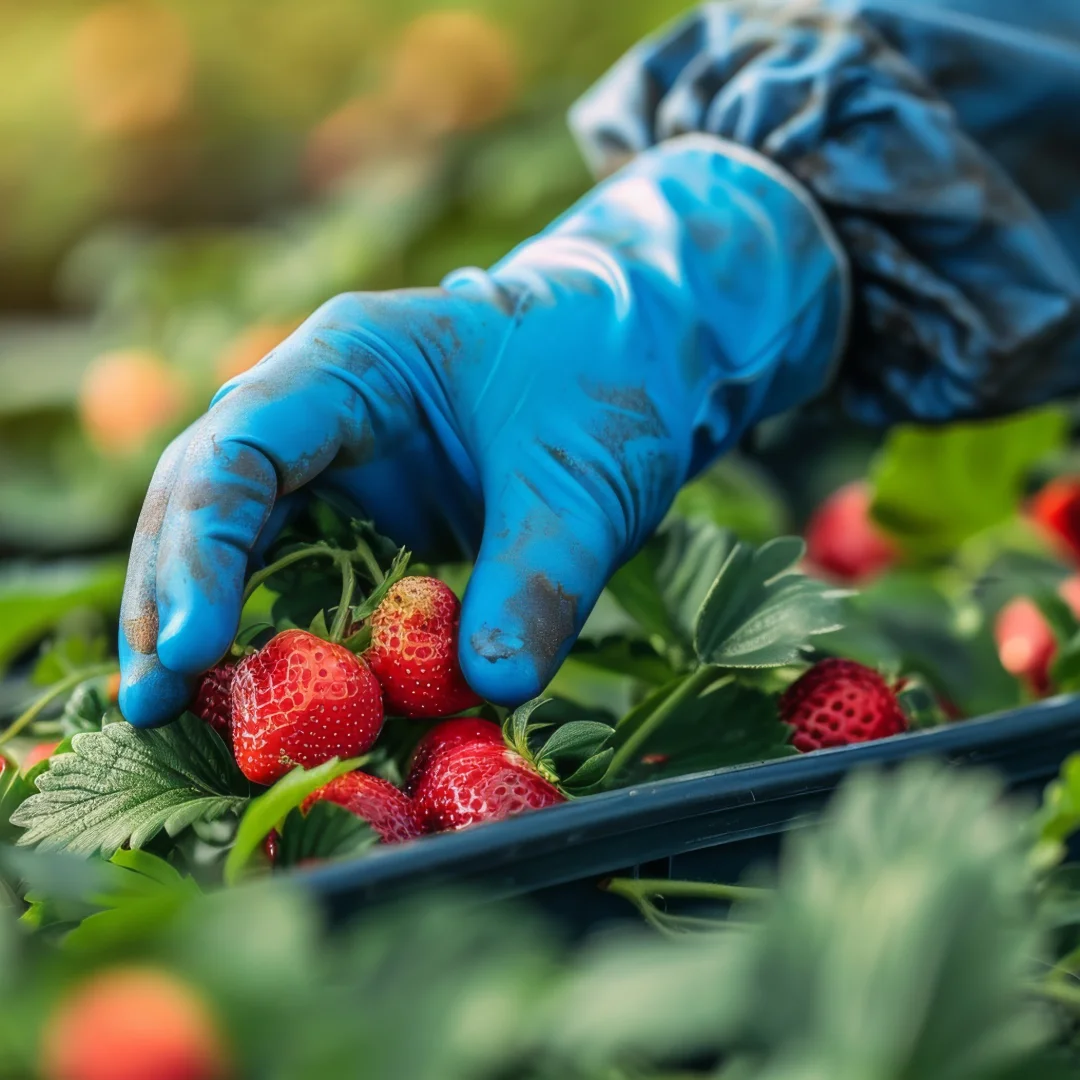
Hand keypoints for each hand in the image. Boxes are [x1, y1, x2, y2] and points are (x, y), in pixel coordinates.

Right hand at [119, 136, 845, 725]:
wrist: (637, 350)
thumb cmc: (606, 381)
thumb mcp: (584, 484)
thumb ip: (541, 580)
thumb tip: (491, 688)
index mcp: (351, 362)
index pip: (240, 448)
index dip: (202, 546)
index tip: (197, 646)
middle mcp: (318, 406)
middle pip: (205, 495)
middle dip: (172, 593)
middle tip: (151, 702)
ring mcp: (335, 459)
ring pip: (234, 535)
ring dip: (200, 617)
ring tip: (169, 711)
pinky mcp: (364, 509)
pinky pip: (297, 566)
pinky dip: (272, 627)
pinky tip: (254, 691)